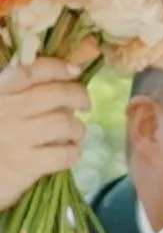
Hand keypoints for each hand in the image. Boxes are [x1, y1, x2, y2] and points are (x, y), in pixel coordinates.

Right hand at [0, 59, 90, 210]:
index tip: (75, 71)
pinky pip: (64, 154)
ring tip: (75, 133)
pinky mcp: (26, 165)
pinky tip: (70, 152)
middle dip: (79, 96)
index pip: (31, 72)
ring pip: (64, 123)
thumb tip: (62, 80)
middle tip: (85, 104)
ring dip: (77, 128)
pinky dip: (74, 151)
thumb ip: (19, 93)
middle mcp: (6, 111)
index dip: (58, 67)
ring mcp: (16, 138)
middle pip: (56, 95)